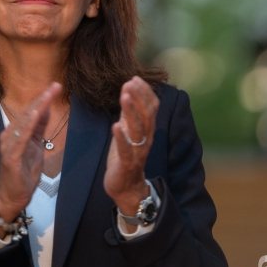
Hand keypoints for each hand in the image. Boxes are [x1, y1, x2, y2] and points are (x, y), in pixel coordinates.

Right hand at [0, 82, 61, 230]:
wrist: (12, 197)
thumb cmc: (23, 172)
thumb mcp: (36, 146)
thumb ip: (39, 129)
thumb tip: (45, 108)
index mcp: (16, 132)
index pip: (31, 111)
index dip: (43, 98)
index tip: (56, 86)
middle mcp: (10, 135)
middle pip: (28, 113)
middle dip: (42, 99)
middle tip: (55, 86)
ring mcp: (9, 145)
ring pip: (24, 122)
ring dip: (37, 107)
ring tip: (47, 95)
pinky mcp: (11, 157)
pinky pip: (20, 139)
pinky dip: (27, 126)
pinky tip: (35, 115)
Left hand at [104, 76, 158, 221]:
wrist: (126, 188)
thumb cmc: (125, 157)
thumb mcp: (127, 131)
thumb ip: (128, 114)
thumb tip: (127, 90)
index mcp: (147, 130)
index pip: (151, 108)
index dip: (145, 92)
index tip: (135, 78)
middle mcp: (146, 139)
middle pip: (146, 115)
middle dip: (139, 97)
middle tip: (130, 82)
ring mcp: (138, 152)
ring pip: (138, 129)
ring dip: (131, 111)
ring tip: (125, 96)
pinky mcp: (127, 164)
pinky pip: (126, 150)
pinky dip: (121, 138)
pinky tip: (115, 126)